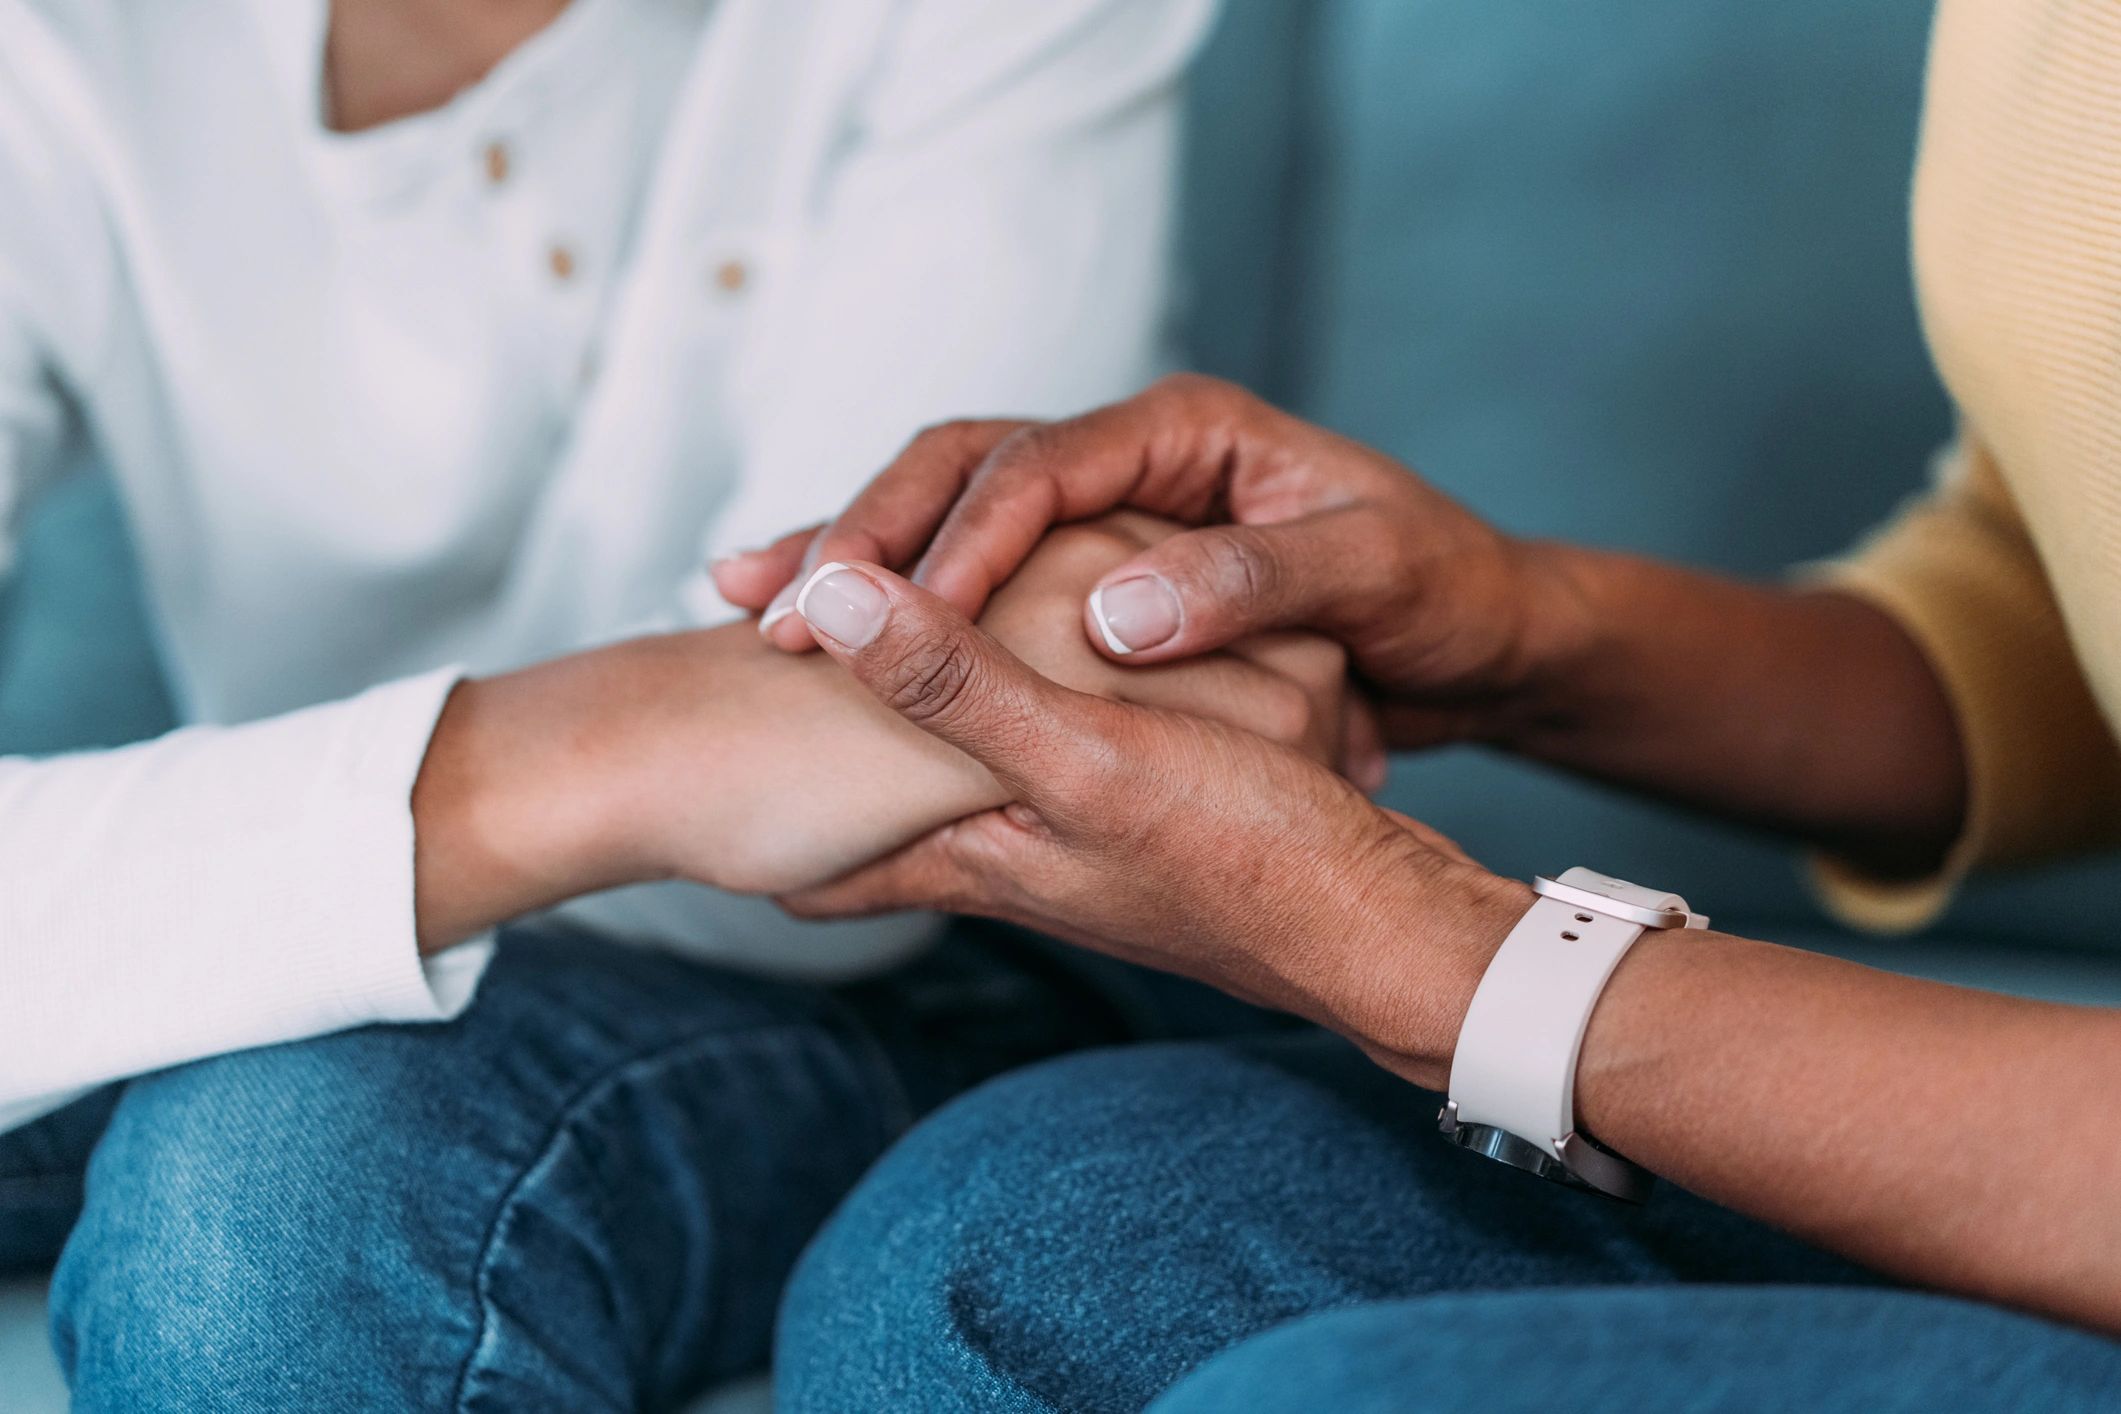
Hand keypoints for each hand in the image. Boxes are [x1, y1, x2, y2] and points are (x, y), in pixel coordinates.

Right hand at [714, 375, 1591, 754]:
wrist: (1484, 626)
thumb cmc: (1443, 589)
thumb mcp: (1369, 573)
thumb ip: (1248, 585)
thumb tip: (1113, 620)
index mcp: (1188, 429)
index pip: (1036, 464)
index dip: (954, 539)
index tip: (892, 619)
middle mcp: (1133, 457)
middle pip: (959, 469)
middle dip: (860, 536)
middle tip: (768, 606)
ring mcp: (1108, 514)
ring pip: (946, 516)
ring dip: (854, 566)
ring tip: (754, 613)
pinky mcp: (1096, 574)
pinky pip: (976, 577)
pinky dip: (902, 612)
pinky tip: (835, 651)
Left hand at [774, 556, 1527, 1087]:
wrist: (1377, 923)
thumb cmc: (1239, 855)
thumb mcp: (1081, 755)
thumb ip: (953, 680)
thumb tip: (825, 597)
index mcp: (971, 848)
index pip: (823, 863)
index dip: (751, 825)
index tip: (686, 767)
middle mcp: (1006, 857)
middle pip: (873, 832)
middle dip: (814, 778)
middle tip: (749, 721)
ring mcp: (1072, 847)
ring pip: (954, 791)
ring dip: (904, 745)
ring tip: (853, 696)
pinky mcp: (1138, 819)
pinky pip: (1042, 763)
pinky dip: (1005, 724)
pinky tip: (1018, 695)